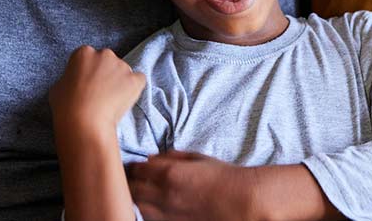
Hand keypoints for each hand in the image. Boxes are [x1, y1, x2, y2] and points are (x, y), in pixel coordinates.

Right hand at [49, 46, 144, 132]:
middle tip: (98, 93)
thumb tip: (76, 81)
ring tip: (110, 101)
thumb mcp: (58, 86)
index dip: (86, 72)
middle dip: (104, 73)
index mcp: (83, 53)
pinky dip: (134, 88)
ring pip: (122, 71)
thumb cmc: (66, 107)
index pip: (87, 57)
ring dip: (118, 81)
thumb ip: (70, 77)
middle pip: (106, 61)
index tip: (85, 85)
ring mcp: (121, 66)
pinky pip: (138, 80)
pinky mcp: (135, 79)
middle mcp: (104, 54)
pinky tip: (124, 100)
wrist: (84, 122)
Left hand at [127, 151, 253, 220]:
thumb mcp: (197, 158)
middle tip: (132, 179)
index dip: (133, 166)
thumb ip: (172, 157)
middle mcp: (164, 195)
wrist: (241, 201)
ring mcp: (168, 214)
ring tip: (140, 193)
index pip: (137, 169)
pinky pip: (151, 219)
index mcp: (170, 173)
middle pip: (132, 189)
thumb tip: (152, 158)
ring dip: (136, 199)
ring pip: (137, 207)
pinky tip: (152, 207)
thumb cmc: (223, 176)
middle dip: (130, 183)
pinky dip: (147, 212)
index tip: (134, 166)